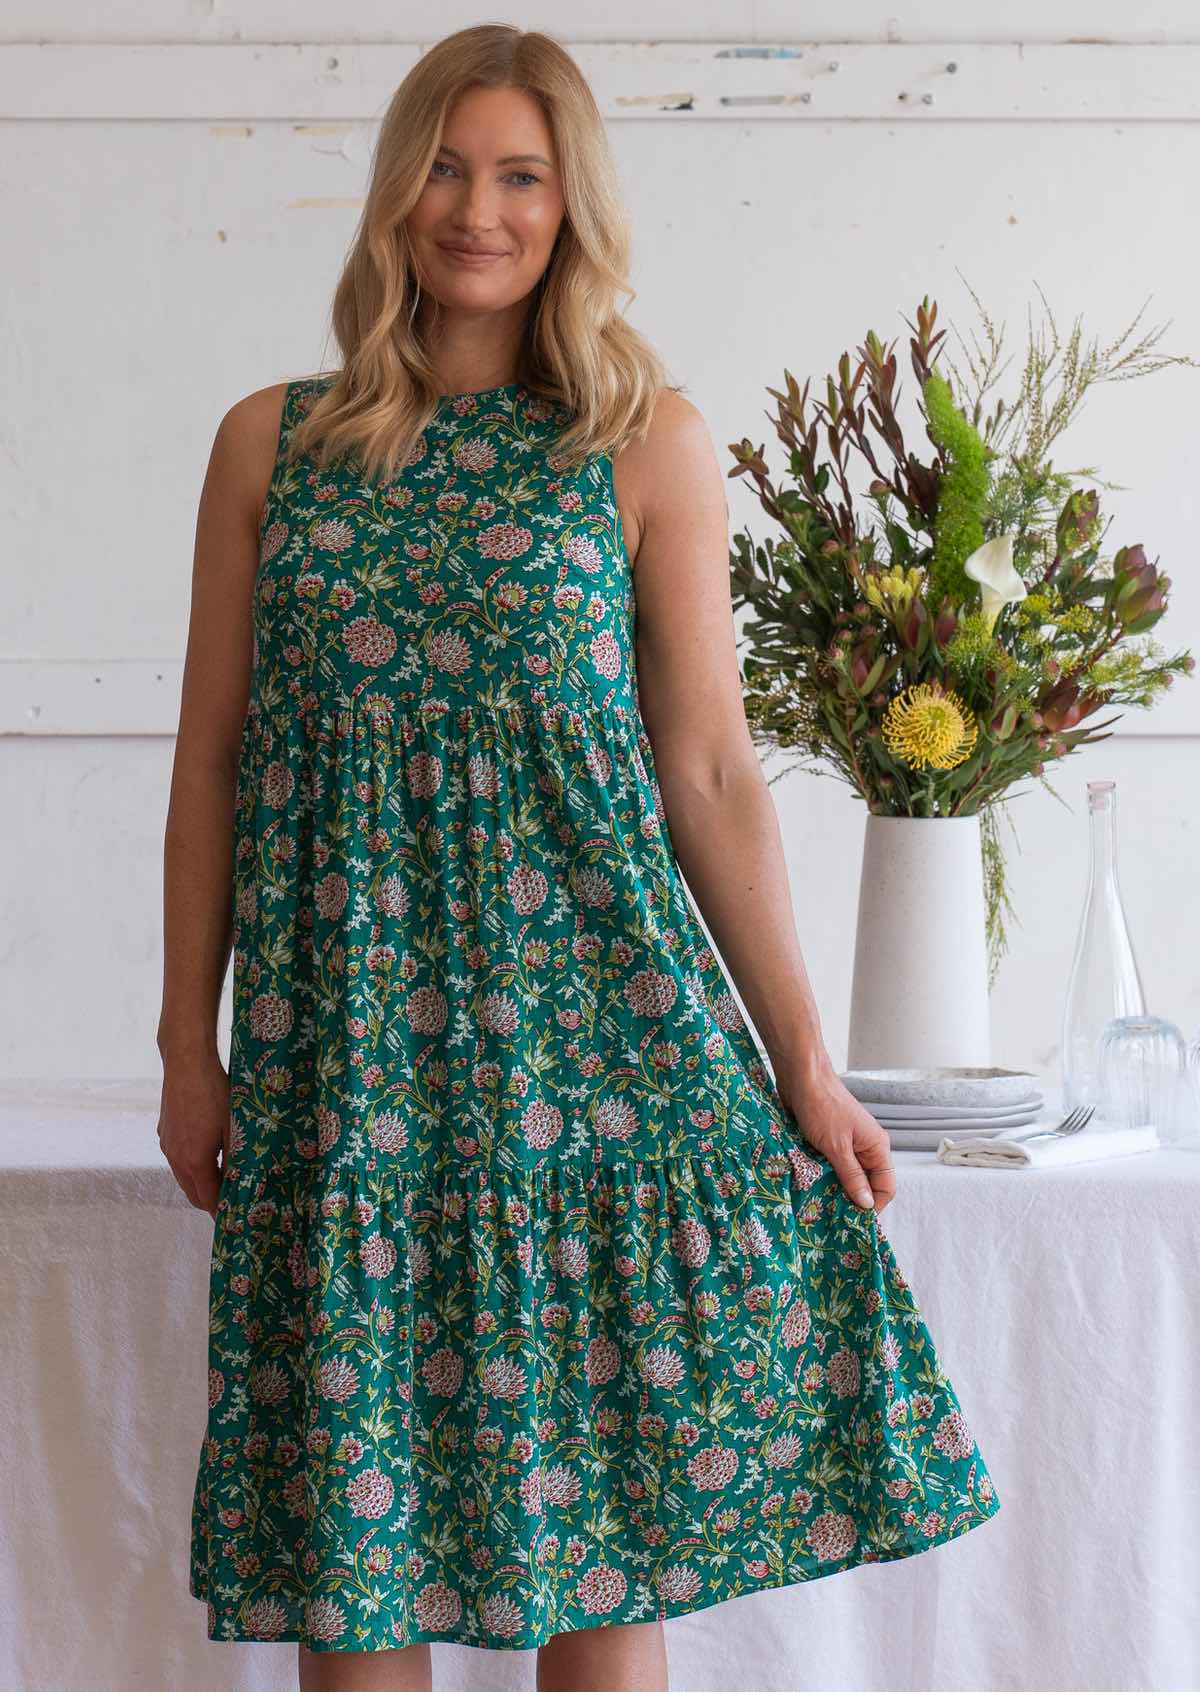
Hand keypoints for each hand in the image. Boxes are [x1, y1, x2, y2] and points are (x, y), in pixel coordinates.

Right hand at [156, 1054, 230, 1218]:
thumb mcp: (233, 1128)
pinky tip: (206, 1154)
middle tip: (229, 1203)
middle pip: (192, 1192)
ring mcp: (167, 1145)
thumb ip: (235, 1159)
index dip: (220, 1211)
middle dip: (209, 1201)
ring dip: (199, 1183)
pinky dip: (190, 1166)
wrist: (186, 1063)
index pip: (207, 1199)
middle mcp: (176, 1158)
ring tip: (220, 1181)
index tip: (232, 1217)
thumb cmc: (214, 1093)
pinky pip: (177, 1158)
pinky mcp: (164, 1132)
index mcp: (194, 1161)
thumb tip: (240, 1181)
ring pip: (183, 1176)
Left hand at [773, 1059, 896, 1215]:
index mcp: (876, 1147)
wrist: (801, 1076)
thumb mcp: (837, 1147)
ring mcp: (848, 1143)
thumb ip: (852, 1176)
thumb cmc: (821, 1106)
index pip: (885, 1186)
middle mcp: (866, 1147)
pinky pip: (833, 1166)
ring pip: (848, 1176)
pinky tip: (812, 1186)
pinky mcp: (830, 1140)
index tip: (854, 1222)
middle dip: (853, 1200)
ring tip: (821, 1205)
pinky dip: (825, 1176)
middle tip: (834, 1218)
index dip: (873, 1206)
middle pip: (867, 1183)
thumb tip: (867, 1205)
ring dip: (836, 1188)